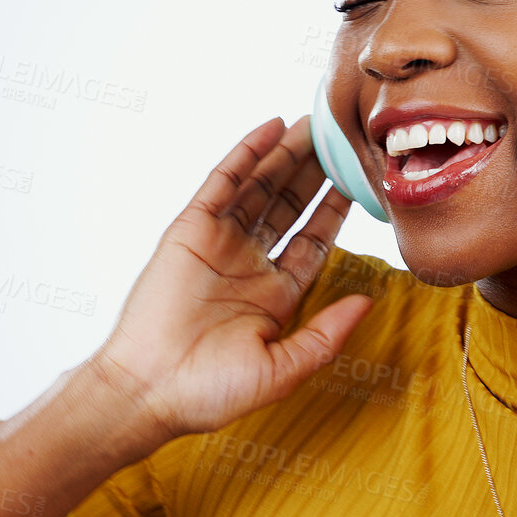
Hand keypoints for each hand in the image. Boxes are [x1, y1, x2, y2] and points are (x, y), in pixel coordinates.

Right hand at [87, 115, 375, 453]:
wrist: (147, 389)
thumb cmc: (211, 392)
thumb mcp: (283, 369)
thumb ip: (327, 335)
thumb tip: (369, 301)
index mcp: (274, 296)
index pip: (314, 242)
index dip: (336, 211)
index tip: (360, 183)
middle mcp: (248, 264)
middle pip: (290, 206)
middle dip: (316, 174)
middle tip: (342, 139)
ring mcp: (218, 243)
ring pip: (260, 188)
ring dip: (286, 155)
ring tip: (314, 124)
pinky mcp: (190, 229)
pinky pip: (224, 182)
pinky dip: (247, 153)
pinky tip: (272, 128)